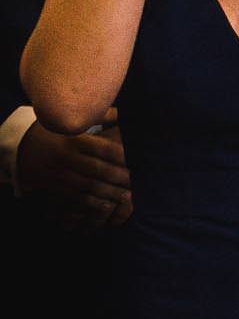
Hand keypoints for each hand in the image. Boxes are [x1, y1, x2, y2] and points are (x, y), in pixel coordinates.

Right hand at [15, 115, 129, 228]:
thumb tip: (128, 113)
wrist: (20, 145)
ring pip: (88, 186)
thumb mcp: (74, 122)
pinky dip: (92, 203)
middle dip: (120, 177)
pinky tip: (107, 205)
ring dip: (110, 192)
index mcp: (74, 139)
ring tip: (128, 196)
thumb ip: (102, 117)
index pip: (104, 149)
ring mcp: (57, 173)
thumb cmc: (56, 131)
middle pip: (99, 169)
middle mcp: (66, 157)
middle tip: (138, 182)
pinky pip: (75, 197)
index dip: (124, 156)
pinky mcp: (52, 186)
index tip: (138, 160)